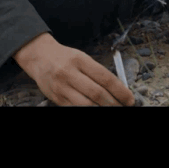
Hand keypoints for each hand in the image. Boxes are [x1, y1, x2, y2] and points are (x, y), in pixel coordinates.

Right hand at [13, 33, 134, 105]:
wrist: (39, 57)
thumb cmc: (65, 58)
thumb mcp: (82, 58)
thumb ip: (98, 73)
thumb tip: (118, 90)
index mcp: (80, 60)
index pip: (105, 78)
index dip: (120, 91)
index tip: (130, 99)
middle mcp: (69, 73)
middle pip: (97, 94)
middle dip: (114, 104)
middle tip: (123, 107)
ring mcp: (61, 87)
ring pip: (87, 105)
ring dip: (102, 109)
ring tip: (111, 109)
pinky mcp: (56, 98)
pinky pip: (75, 109)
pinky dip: (88, 110)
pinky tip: (96, 109)